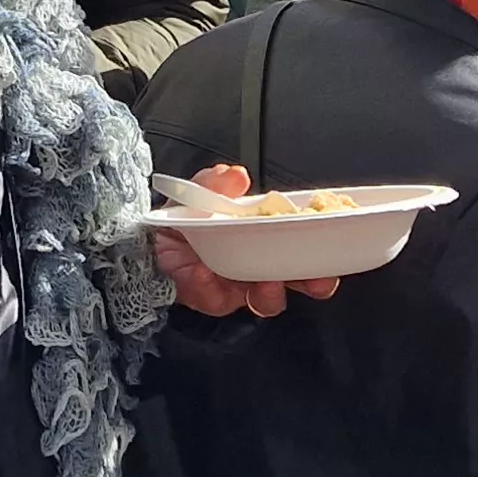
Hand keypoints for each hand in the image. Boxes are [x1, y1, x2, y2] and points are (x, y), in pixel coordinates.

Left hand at [152, 166, 340, 317]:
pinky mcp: (207, 298)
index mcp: (265, 240)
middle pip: (296, 283)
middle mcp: (256, 267)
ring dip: (270, 292)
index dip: (323, 262)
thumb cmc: (183, 216)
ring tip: (265, 279)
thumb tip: (236, 175)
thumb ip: (216, 181)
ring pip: (263, 301)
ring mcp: (235, 286)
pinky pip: (214, 300)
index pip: (304, 252)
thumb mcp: (199, 191)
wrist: (145, 237)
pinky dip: (209, 287)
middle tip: (316, 279)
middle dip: (311, 283)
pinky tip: (204, 274)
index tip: (332, 260)